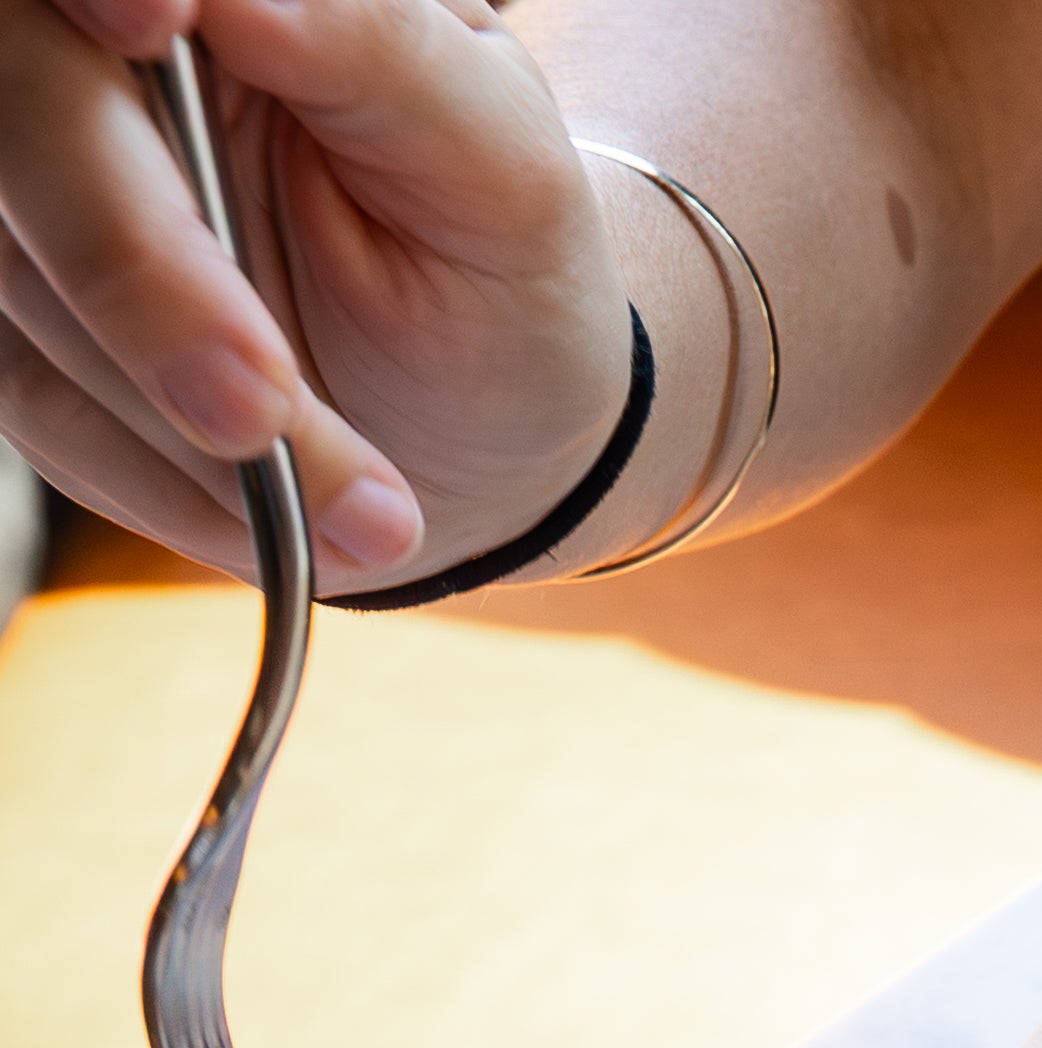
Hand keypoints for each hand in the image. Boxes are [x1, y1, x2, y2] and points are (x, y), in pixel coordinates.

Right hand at [0, 0, 625, 585]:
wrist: (477, 411)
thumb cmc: (497, 256)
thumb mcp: (498, 159)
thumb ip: (378, 51)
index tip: (151, 24)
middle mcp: (90, 68)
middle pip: (25, 110)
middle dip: (136, 261)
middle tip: (260, 405)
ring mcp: (31, 193)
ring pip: (20, 272)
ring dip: (179, 409)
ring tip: (363, 500)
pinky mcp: (11, 310)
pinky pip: (28, 393)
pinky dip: (160, 475)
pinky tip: (284, 512)